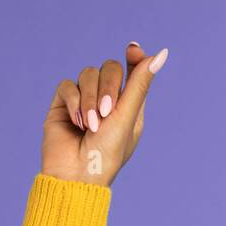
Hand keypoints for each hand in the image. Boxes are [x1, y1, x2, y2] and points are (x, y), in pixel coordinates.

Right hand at [40, 42, 168, 186]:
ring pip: (87, 74)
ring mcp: (84, 101)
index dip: (134, 58)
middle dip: (108, 87)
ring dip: (90, 99)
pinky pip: (67, 85)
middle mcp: (107, 102)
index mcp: (129, 107)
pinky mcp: (63, 104)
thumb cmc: (106, 153)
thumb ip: (139, 84)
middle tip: (107, 112)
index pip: (133, 73)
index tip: (132, 49)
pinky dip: (73, 102)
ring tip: (90, 126)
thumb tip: (162, 53)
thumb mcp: (127, 117)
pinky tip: (77, 123)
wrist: (75, 175)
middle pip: (109, 68)